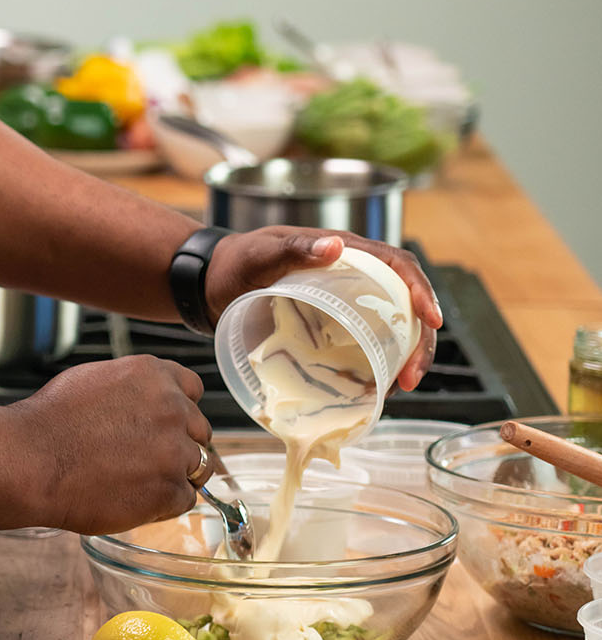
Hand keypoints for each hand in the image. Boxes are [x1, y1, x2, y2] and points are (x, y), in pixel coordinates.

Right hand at [12, 356, 210, 533]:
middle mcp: (173, 407)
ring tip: (138, 482)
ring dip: (175, 475)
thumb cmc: (49, 421)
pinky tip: (135, 500)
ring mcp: (175, 450)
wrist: (31, 460)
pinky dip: (164, 503)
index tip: (166, 425)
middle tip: (147, 460)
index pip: (193, 389)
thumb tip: (144, 400)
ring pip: (198, 466)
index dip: (180, 410)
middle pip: (200, 430)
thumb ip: (133, 388)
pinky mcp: (169, 489)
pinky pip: (185, 498)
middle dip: (179, 444)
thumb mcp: (95, 380)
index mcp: (154, 375)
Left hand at [203, 228, 442, 390]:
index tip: (432, 320)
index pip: (398, 266)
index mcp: (344, 252)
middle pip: (404, 305)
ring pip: (390, 330)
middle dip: (419, 340)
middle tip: (412, 376)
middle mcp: (352, 278)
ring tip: (399, 389)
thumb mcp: (261, 254)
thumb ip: (293, 249)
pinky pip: (364, 348)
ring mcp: (342, 306)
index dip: (421, 290)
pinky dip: (376, 369)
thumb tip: (336, 246)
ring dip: (404, 359)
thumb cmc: (235, 263)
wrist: (208, 286)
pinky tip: (376, 392)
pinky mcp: (330, 330)